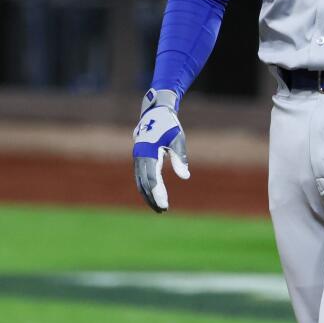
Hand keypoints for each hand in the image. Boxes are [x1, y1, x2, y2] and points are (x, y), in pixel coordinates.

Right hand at [132, 89, 189, 212]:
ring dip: (147, 194)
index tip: (164, 205)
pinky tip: (152, 194)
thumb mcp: (178, 139)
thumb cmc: (169, 125)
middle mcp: (139, 157)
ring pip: (140, 180)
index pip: (152, 179)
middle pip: (143, 183)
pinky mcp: (140, 157)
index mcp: (147, 153)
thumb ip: (180, 158)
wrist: (156, 111)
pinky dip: (145, 186)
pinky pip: (141, 175)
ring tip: (158, 207)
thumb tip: (185, 177)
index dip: (157, 193)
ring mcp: (138, 157)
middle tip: (162, 211)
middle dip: (152, 197)